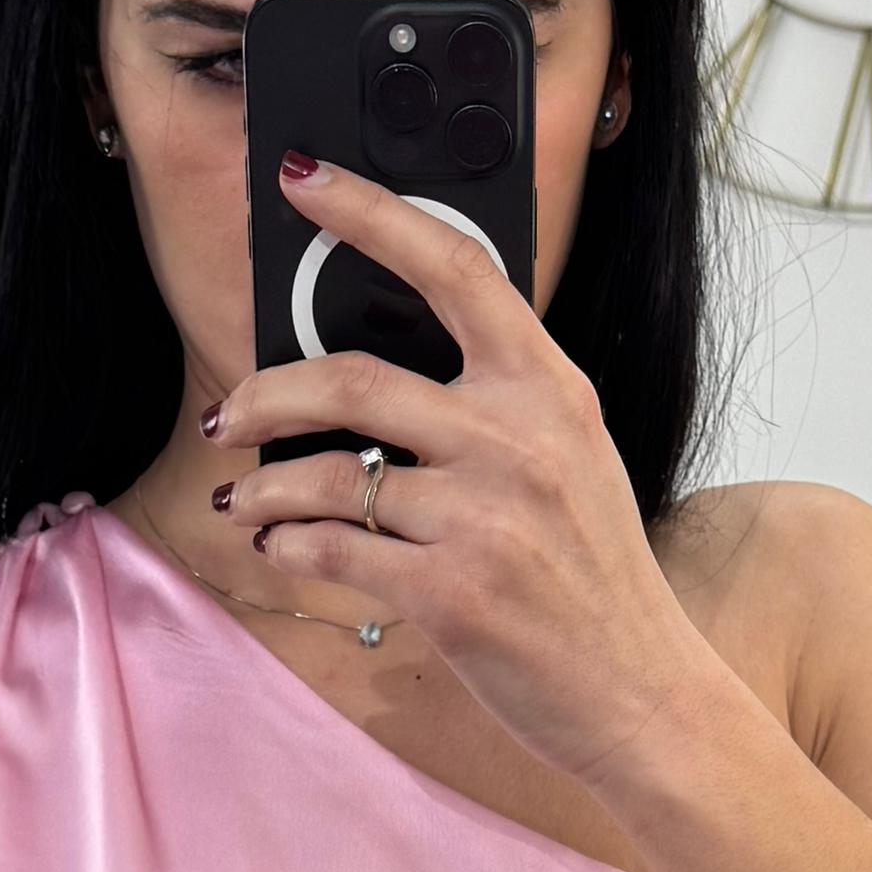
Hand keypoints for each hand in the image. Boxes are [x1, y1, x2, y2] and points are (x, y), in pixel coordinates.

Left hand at [203, 153, 724, 799]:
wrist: (643, 693)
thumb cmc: (594, 580)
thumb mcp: (572, 460)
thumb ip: (497, 404)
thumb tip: (375, 375)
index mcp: (548, 389)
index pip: (454, 268)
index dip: (369, 212)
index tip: (303, 178)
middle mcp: (517, 440)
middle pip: (351, 378)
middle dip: (264, 393)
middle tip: (228, 412)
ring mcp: (485, 517)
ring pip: (325, 475)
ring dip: (262, 490)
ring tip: (243, 503)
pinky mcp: (452, 593)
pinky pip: (333, 550)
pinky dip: (289, 547)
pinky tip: (281, 549)